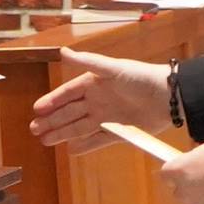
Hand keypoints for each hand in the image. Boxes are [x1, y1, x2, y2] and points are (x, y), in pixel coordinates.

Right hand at [29, 46, 173, 151]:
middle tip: (35, 129)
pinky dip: (85, 146)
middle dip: (52, 121)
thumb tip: (62, 52)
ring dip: (63, 134)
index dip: (52, 101)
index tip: (36, 110)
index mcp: (94, 83)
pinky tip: (72, 151)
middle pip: (70, 113)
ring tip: (46, 142)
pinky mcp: (120, 131)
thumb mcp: (113, 69)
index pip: (68, 94)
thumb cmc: (140, 78)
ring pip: (80, 127)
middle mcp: (98, 100)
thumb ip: (88, 62)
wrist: (169, 96)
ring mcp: (108, 117)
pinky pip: (98, 140)